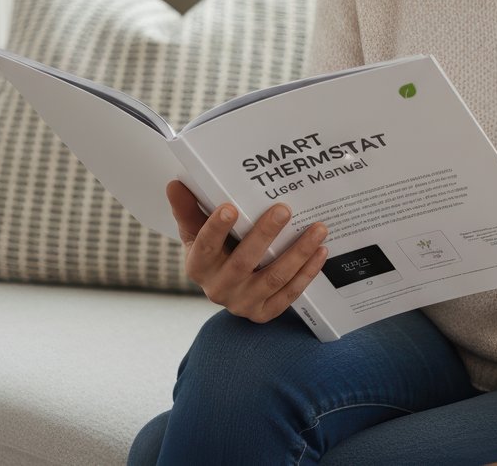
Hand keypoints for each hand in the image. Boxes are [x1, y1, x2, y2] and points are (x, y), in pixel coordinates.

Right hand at [166, 180, 329, 322]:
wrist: (226, 288)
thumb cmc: (213, 252)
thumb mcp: (196, 232)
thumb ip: (188, 209)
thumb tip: (175, 184)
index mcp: (198, 266)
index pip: (204, 247)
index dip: (216, 228)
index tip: (230, 207)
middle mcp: (218, 289)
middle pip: (243, 262)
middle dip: (265, 234)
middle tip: (284, 209)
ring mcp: (243, 303)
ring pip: (273, 278)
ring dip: (298, 253)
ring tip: (317, 229)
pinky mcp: (264, 313)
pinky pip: (289, 294)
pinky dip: (307, 272)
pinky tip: (321, 251)